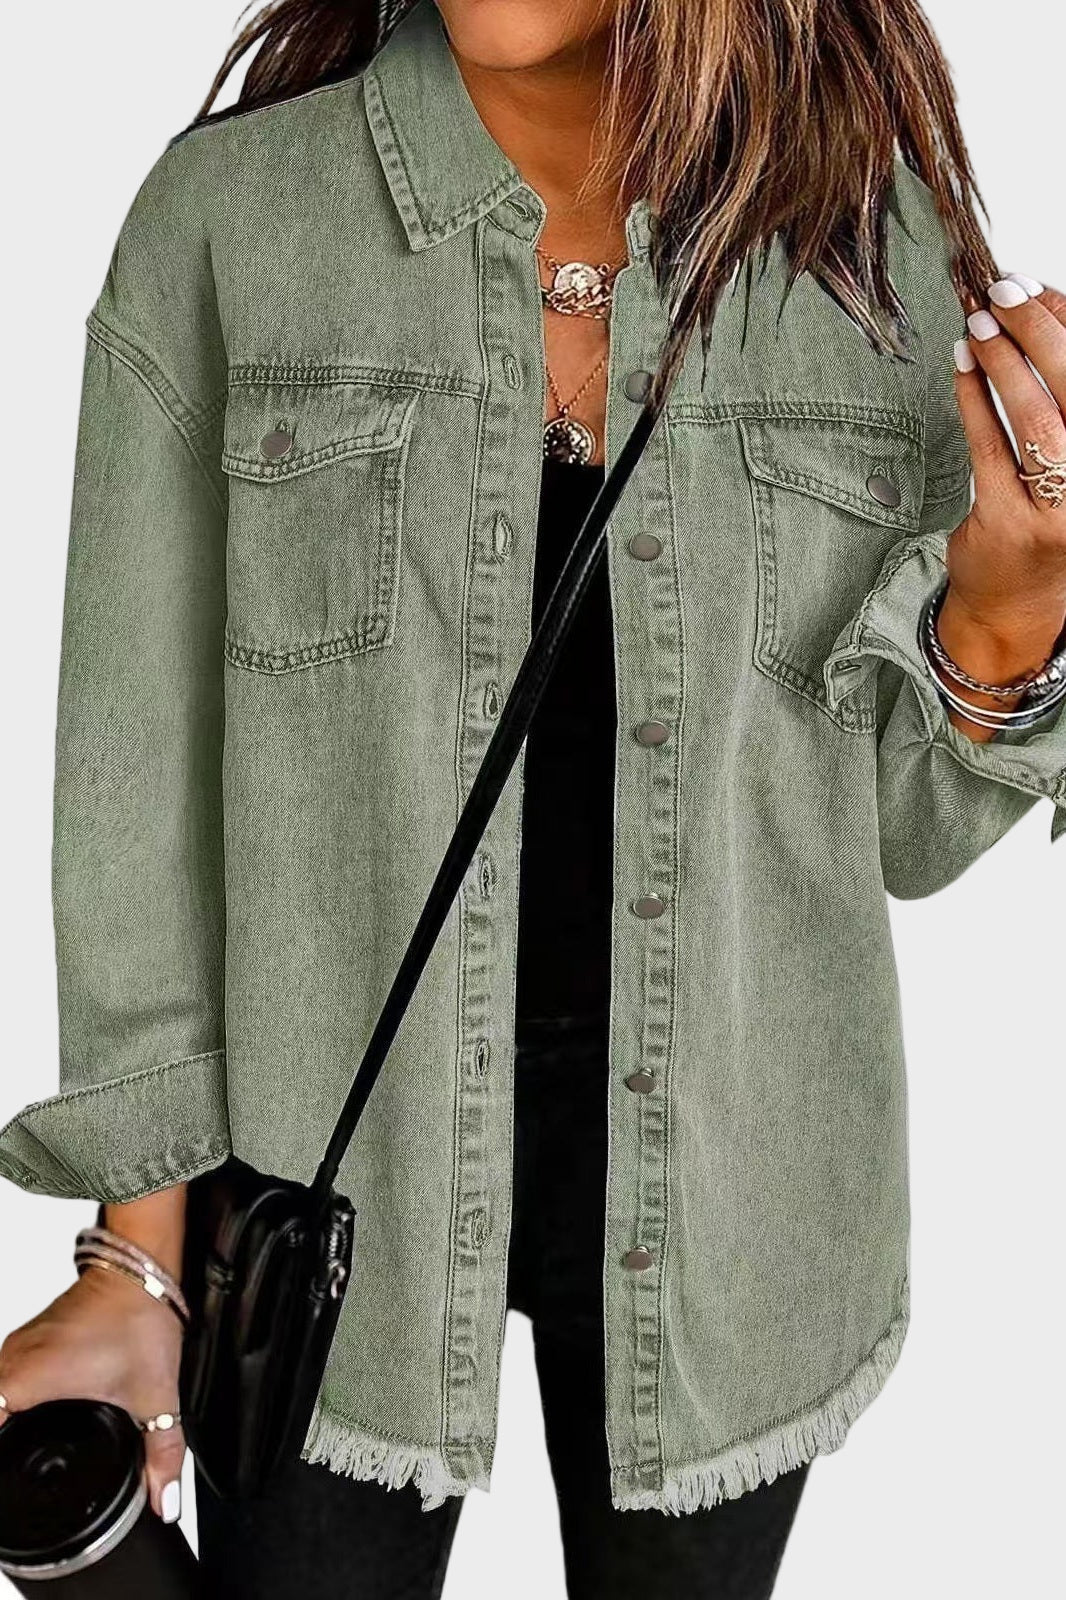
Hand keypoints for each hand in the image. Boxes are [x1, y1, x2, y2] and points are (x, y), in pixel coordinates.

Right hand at [0, 1267, 185, 1522]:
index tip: (9, 1472)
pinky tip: (26, 1416)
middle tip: (20, 1463)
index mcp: (26, 1380)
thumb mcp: (154, 1398)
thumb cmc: (139, 1318)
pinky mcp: (29, 1338)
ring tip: (19, 1447)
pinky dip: (8, 1398)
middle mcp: (12, 1360)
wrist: (142, 1268)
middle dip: (4, 1443)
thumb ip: (162, 1455)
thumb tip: (165, 1500)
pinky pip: (2, 1374)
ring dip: (3, 1417)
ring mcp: (17, 1346)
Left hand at [940, 275, 1065, 735]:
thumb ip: (1061, 402)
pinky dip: (974, 402)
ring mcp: (1061, 511)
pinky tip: (962, 368)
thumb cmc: (1049, 525)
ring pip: (1039, 421)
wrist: (1017, 611)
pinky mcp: (1011, 526)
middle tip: (1004, 290)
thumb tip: (1035, 316)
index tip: (1038, 285)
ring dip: (1005, 364)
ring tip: (978, 325)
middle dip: (1040, 329)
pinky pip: (990, 451)